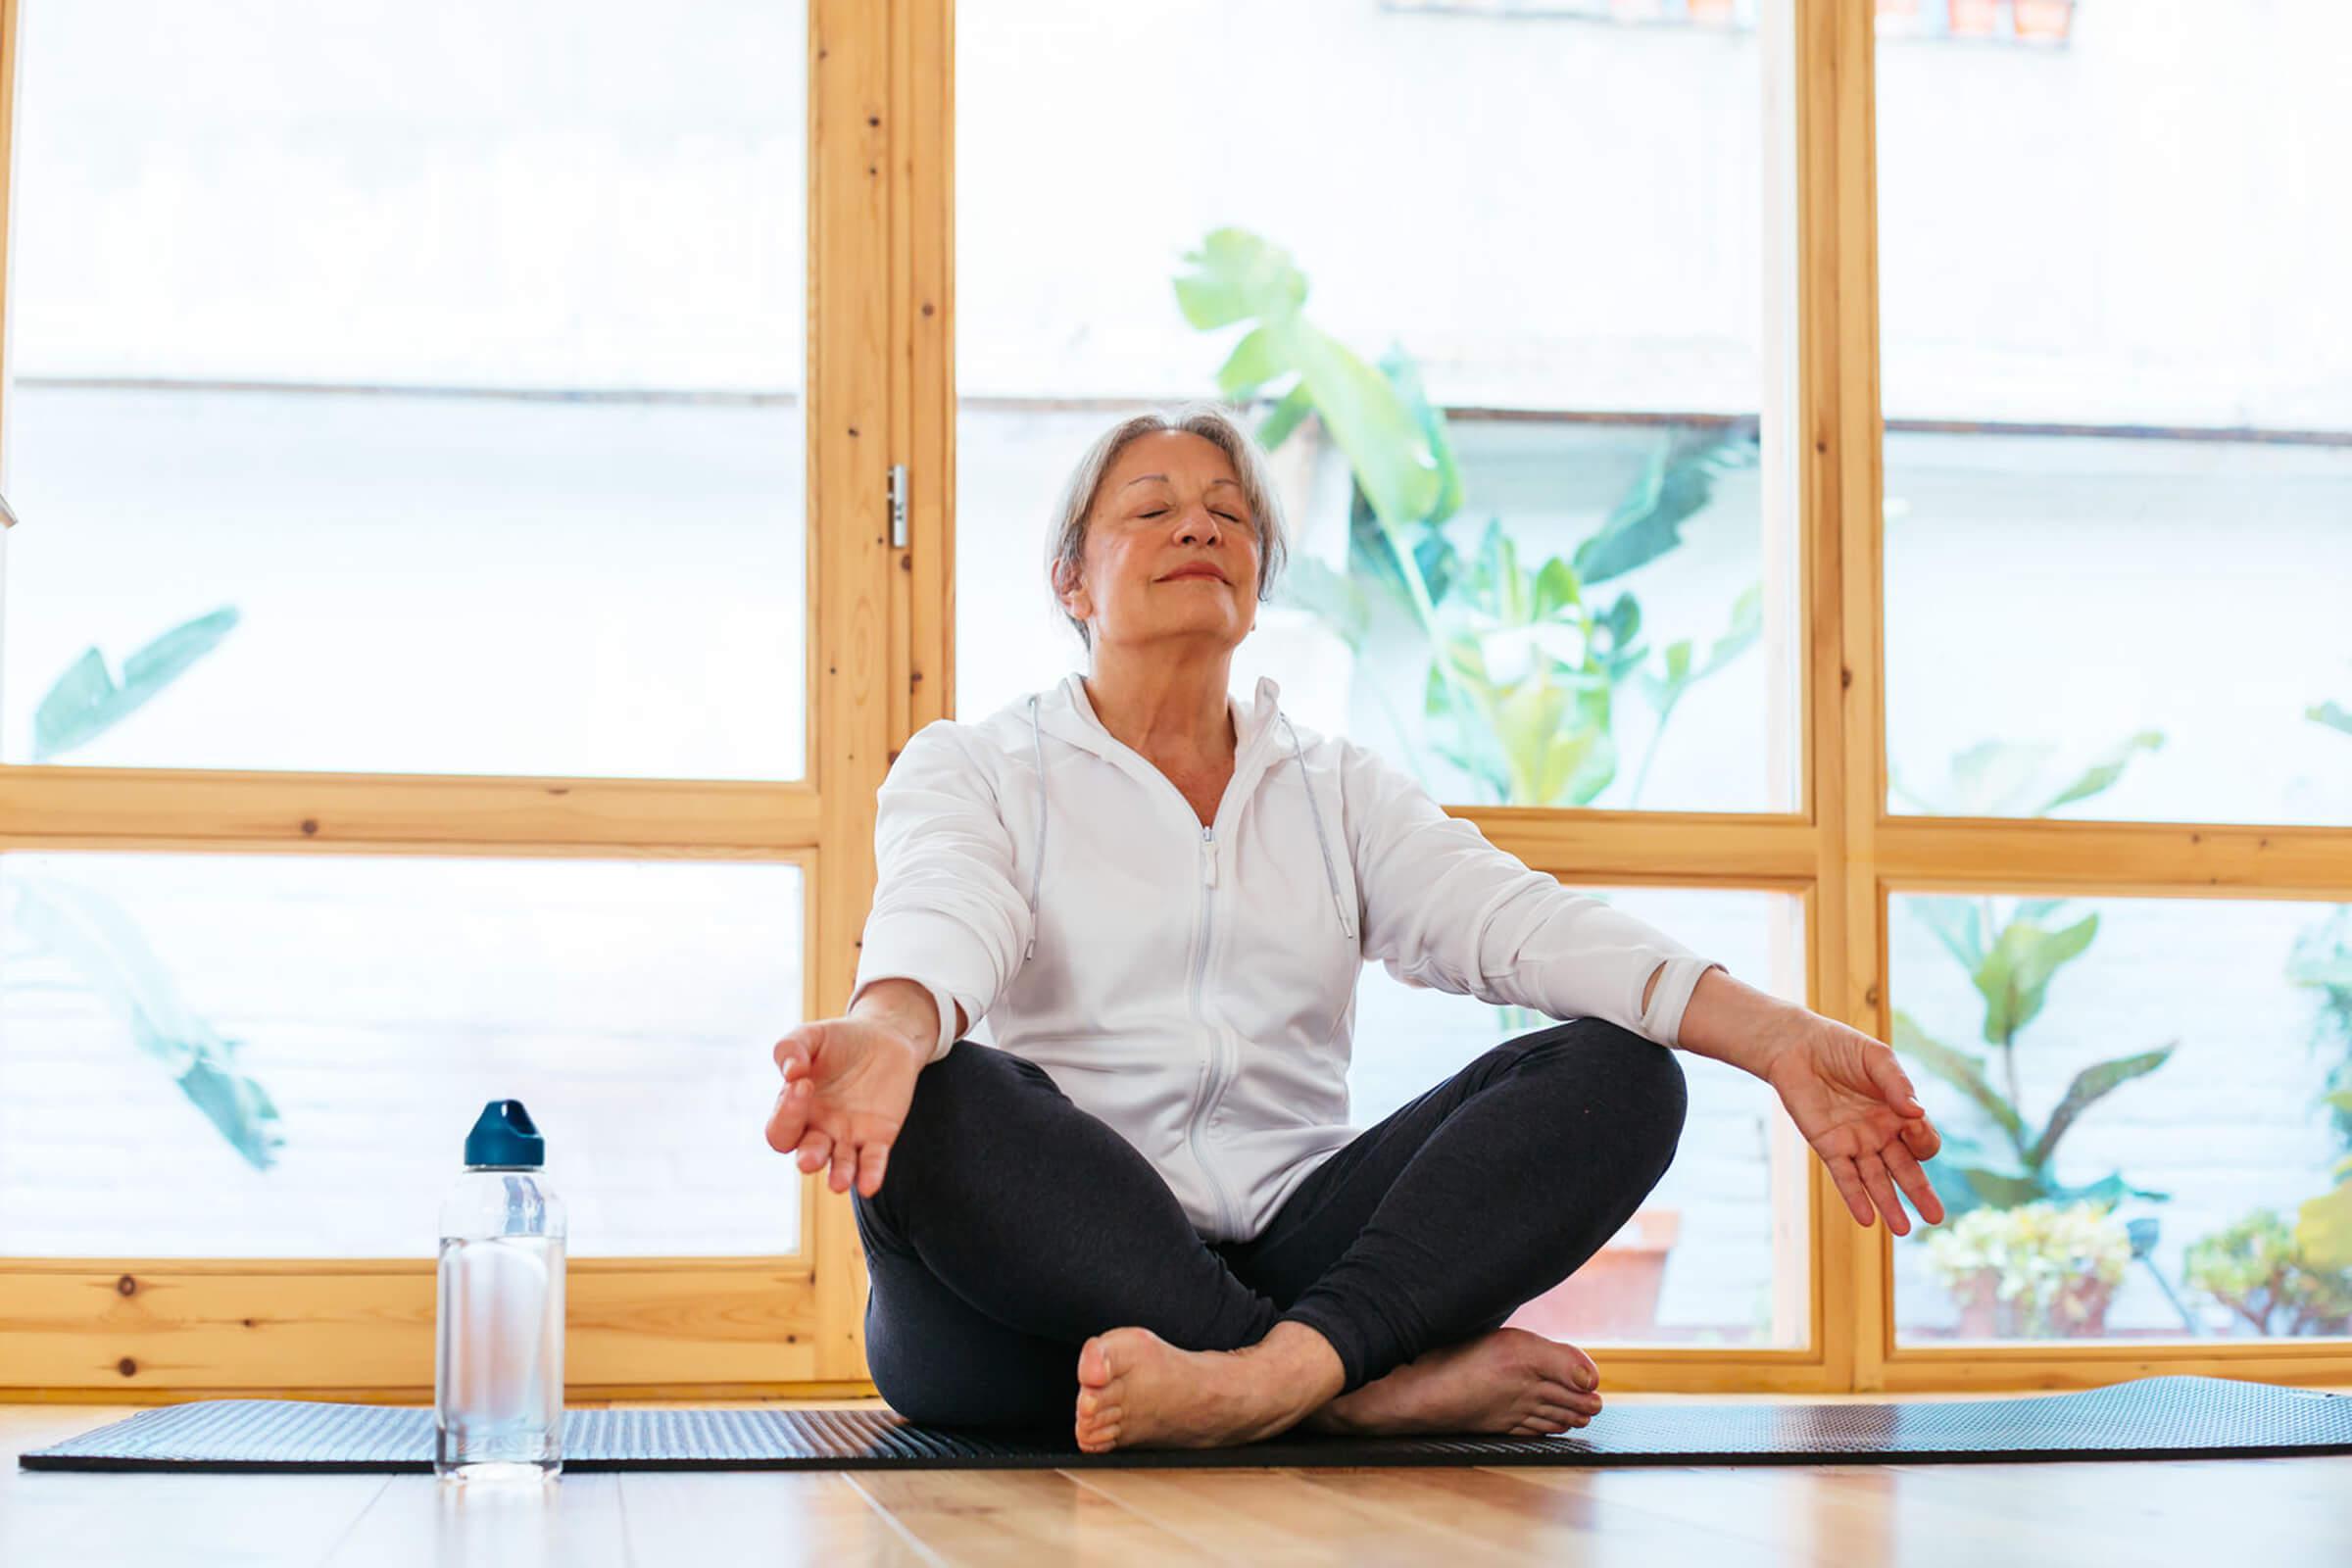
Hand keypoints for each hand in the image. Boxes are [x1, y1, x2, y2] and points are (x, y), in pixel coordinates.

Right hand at [763, 1017, 925, 1197]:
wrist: (884, 1036)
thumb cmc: (839, 1040)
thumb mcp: (810, 1036)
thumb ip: (790, 1048)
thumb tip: (791, 1072)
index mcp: (796, 1110)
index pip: (781, 1128)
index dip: (786, 1114)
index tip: (803, 1083)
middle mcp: (820, 1130)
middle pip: (806, 1154)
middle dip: (808, 1157)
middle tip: (811, 1156)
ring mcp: (849, 1137)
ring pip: (840, 1166)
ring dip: (838, 1176)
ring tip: (837, 1183)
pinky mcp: (879, 1137)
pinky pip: (873, 1161)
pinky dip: (870, 1174)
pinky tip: (868, 1185)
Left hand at [1760, 1016, 1947, 1234]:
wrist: (1797, 1046)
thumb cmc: (1841, 1047)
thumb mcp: (1876, 1058)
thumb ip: (1897, 1084)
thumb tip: (1917, 1113)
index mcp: (1899, 1113)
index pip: (1923, 1141)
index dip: (1923, 1140)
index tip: (1912, 1125)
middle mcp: (1880, 1133)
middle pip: (1906, 1170)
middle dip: (1921, 1194)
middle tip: (1937, 1218)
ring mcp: (1855, 1142)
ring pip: (1877, 1180)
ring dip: (1890, 1205)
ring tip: (1903, 1230)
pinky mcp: (1829, 1146)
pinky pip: (1844, 1176)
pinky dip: (1855, 1197)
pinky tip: (1867, 1218)